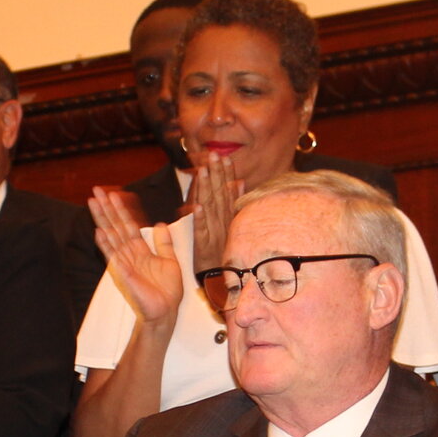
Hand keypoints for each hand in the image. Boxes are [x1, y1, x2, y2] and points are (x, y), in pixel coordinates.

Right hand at [87, 187, 185, 328]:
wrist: (166, 310)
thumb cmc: (167, 290)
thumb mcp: (170, 261)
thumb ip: (164, 243)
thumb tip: (161, 224)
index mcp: (141, 249)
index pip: (128, 224)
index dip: (121, 209)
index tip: (114, 194)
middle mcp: (129, 253)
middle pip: (115, 225)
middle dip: (106, 208)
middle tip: (96, 190)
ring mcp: (124, 262)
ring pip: (111, 235)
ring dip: (102, 219)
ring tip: (93, 203)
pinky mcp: (123, 273)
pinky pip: (113, 256)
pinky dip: (105, 244)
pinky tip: (98, 231)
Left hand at [186, 157, 239, 273]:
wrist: (222, 280)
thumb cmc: (226, 252)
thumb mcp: (235, 225)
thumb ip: (237, 203)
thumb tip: (240, 182)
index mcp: (229, 218)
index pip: (228, 192)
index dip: (226, 175)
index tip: (225, 158)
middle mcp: (223, 223)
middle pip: (219, 196)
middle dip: (217, 175)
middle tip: (214, 156)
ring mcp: (213, 234)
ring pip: (210, 209)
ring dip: (207, 190)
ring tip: (204, 172)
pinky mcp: (203, 246)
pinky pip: (201, 231)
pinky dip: (200, 219)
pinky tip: (197, 206)